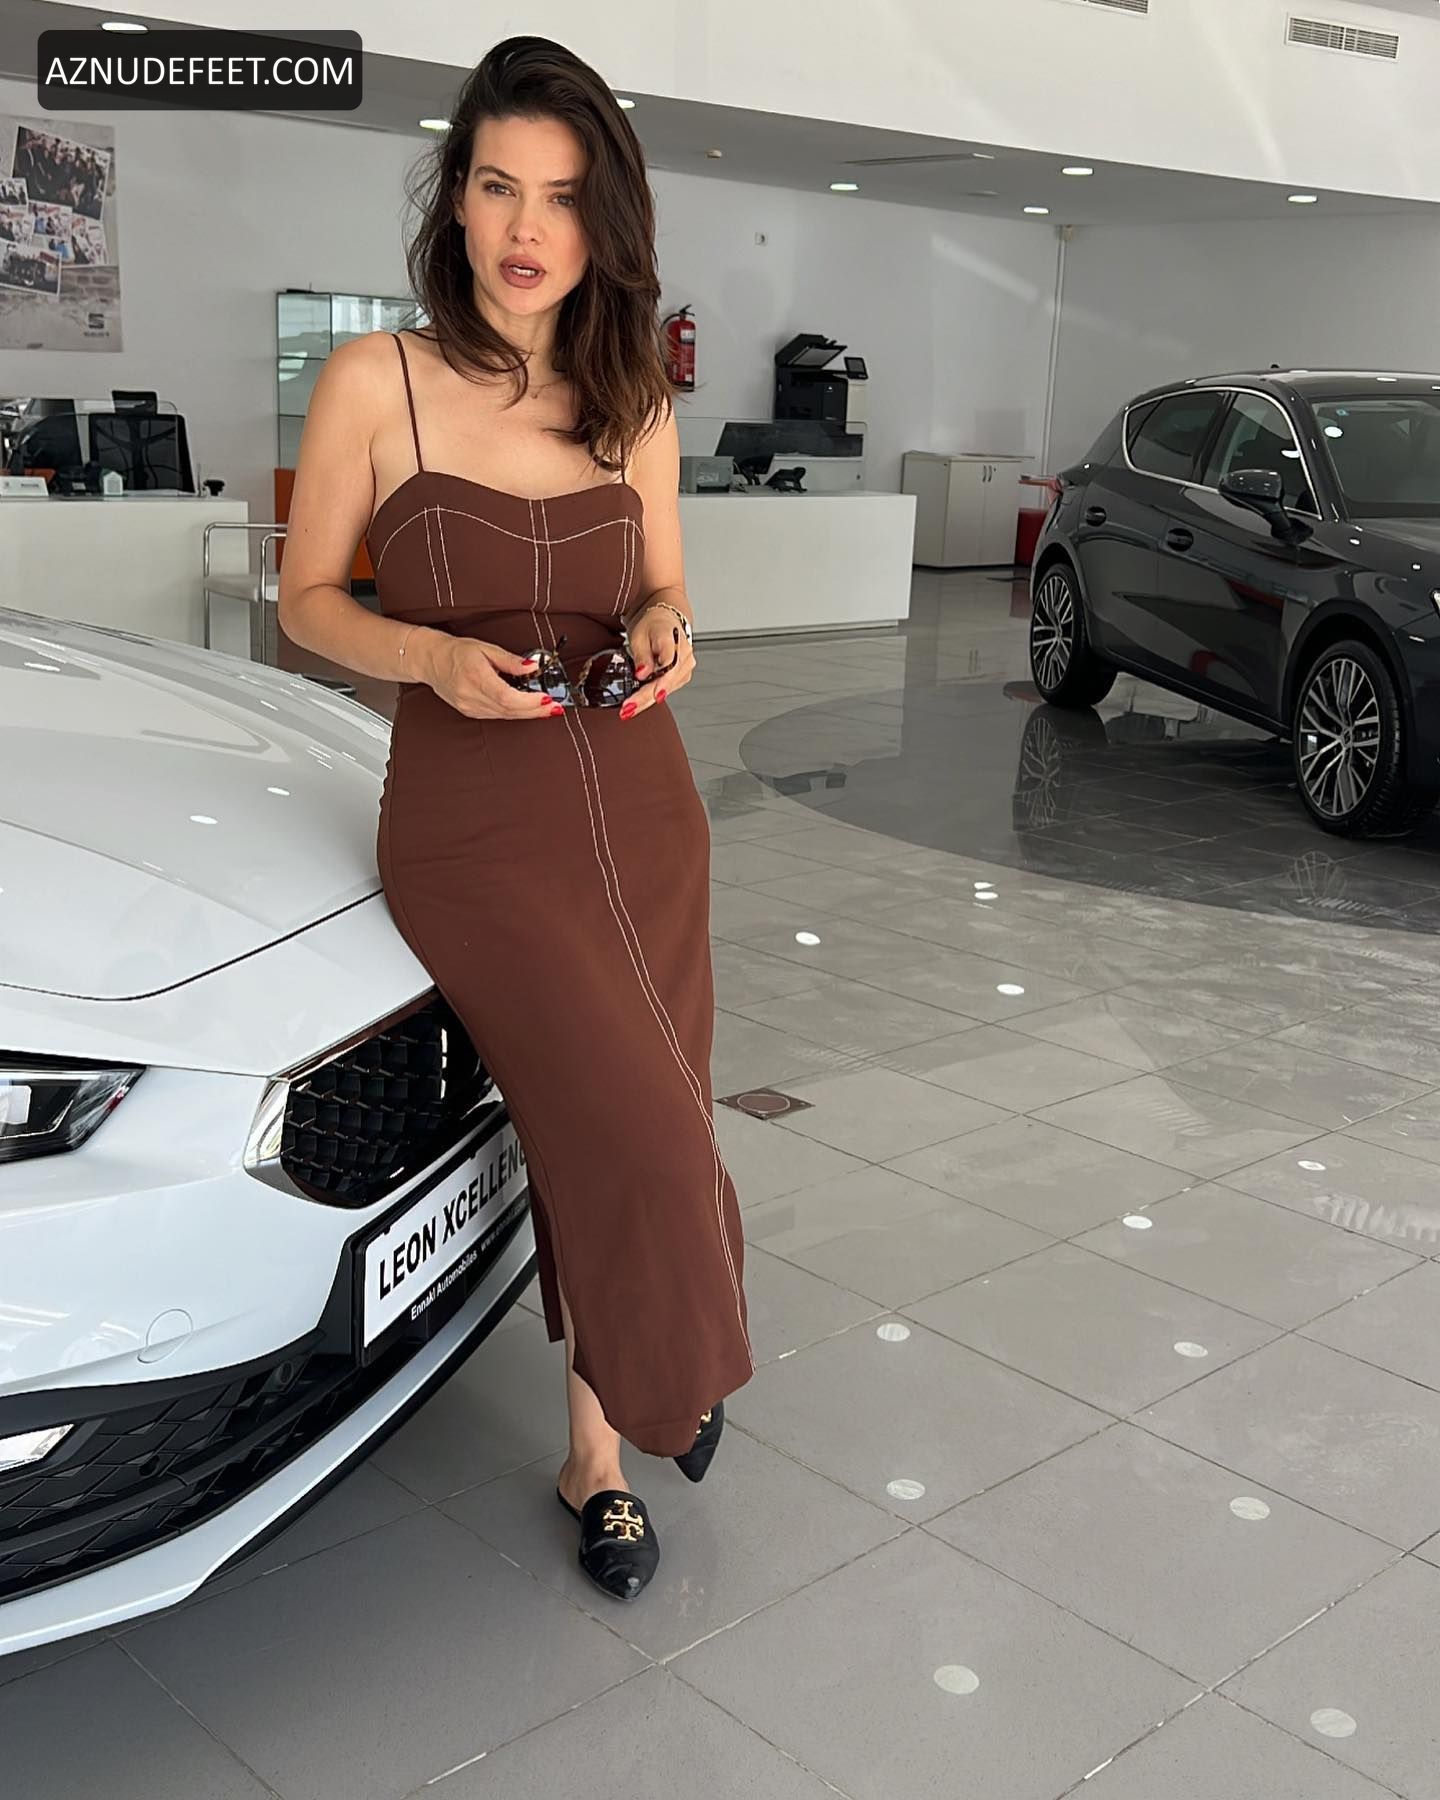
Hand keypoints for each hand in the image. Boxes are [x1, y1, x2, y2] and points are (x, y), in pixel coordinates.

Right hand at [420, 635, 560, 721]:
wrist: (431, 660)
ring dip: (528, 714)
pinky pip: (497, 716)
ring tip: (546, 708)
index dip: (530, 702)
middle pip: (509, 710)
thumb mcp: (486, 648)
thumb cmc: (456, 651)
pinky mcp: (470, 712)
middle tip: (555, 708)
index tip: (547, 699)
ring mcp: (469, 707)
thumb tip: (532, 666)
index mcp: (475, 678)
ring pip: (505, 716)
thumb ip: (511, 660)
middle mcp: (471, 696)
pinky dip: (515, 713)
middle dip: (536, 710)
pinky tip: (527, 708)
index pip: (507, 698)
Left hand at [622, 608, 694, 721]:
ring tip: (629, 709)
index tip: (652, 694)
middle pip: (667, 681)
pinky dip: (652, 697)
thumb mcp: (639, 636)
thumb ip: (642, 655)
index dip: (662, 682)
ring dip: (647, 700)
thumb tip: (642, 674)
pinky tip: (639, 702)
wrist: (664, 621)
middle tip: (628, 709)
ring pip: (667, 689)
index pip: (670, 664)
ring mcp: (686, 666)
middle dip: (646, 697)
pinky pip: (667, 689)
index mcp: (673, 640)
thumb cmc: (652, 626)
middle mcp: (684, 655)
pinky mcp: (682, 675)